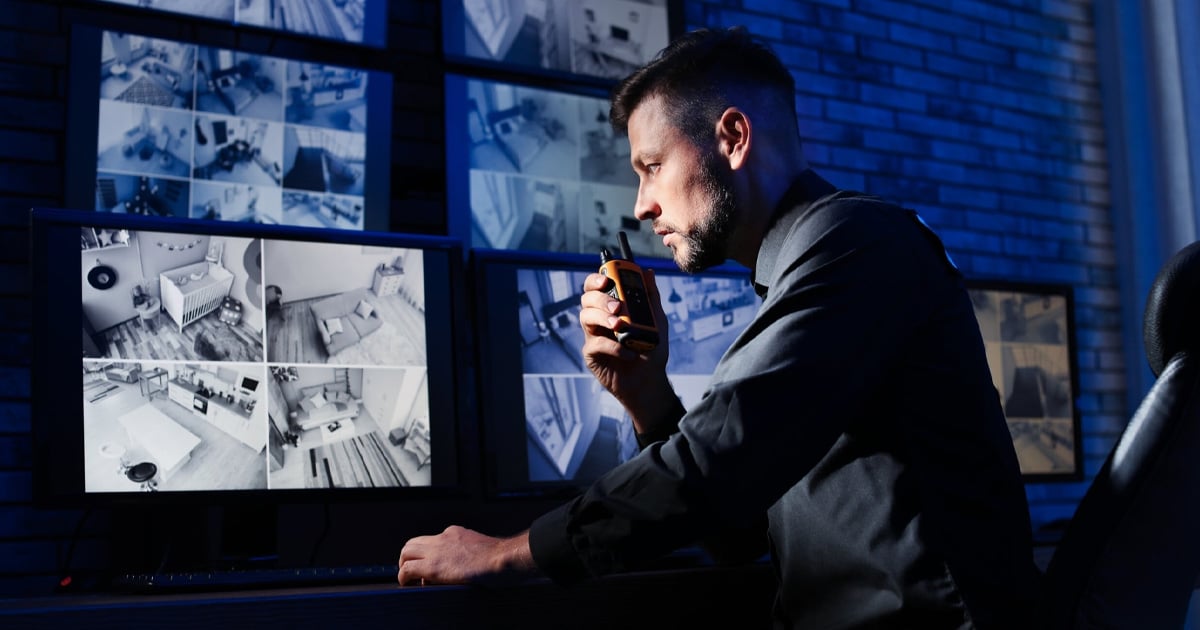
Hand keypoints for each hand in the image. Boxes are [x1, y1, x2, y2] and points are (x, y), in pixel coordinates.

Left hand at [397, 526, 537, 586]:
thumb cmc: (500, 558)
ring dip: (403, 564)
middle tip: (411, 570)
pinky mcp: (432, 566)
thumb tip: (465, 567)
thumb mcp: (481, 548)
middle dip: (408, 556)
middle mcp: (443, 537)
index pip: (432, 540)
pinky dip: (403, 576)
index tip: (428, 566)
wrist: (502, 558)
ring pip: (406, 551)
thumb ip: (469, 553)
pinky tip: (407, 583)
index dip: (426, 553)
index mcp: (455, 533)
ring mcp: (436, 550)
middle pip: (413, 542)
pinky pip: (407, 568)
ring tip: (407, 577)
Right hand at [578, 269, 676, 433]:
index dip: (596, 279)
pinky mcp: (592, 354)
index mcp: (612, 308)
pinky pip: (594, 344)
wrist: (650, 381)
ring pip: (585, 317)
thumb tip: (647, 272)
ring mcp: (594, 336)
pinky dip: (612, 347)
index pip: (596, 287)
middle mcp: (600, 319)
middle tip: (618, 307)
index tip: (607, 279)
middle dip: (601, 299)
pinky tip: (628, 353)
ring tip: (620, 327)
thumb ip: (651, 296)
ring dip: (603, 318)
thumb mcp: (657, 320)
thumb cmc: (652, 351)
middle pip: (587, 299)